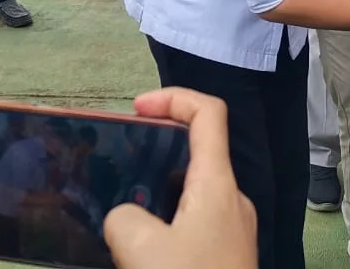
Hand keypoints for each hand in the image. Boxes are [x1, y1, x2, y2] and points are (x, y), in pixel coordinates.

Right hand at [104, 89, 255, 268]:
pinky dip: (164, 224)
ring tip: (119, 213)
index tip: (135, 109)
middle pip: (196, 152)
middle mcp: (231, 199)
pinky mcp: (225, 257)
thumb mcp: (138, 247)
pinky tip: (137, 250)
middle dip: (153, 152)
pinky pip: (193, 224)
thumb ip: (122, 216)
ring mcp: (232, 230)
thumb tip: (126, 218)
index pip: (208, 113)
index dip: (173, 97)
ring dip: (154, 195)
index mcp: (218, 182)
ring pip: (190, 193)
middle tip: (117, 167)